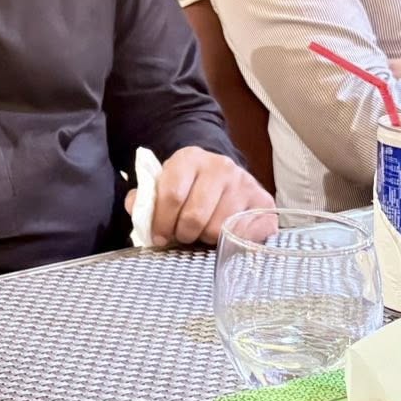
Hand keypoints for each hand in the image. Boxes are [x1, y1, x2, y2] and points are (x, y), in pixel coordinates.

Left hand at [123, 147, 270, 247]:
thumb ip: (145, 198)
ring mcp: (245, 183)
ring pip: (219, 228)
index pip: (172, 195)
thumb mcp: (162, 186)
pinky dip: (233, 242)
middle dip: (184, 234)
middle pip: (195, 216)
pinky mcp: (264, 202)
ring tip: (204, 233)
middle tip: (183, 236)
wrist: (223, 178)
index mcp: (190, 158)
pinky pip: (246, 234)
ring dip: (207, 239)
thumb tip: (136, 207)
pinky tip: (226, 235)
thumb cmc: (188, 188)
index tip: (159, 237)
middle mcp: (220, 166)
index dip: (162, 222)